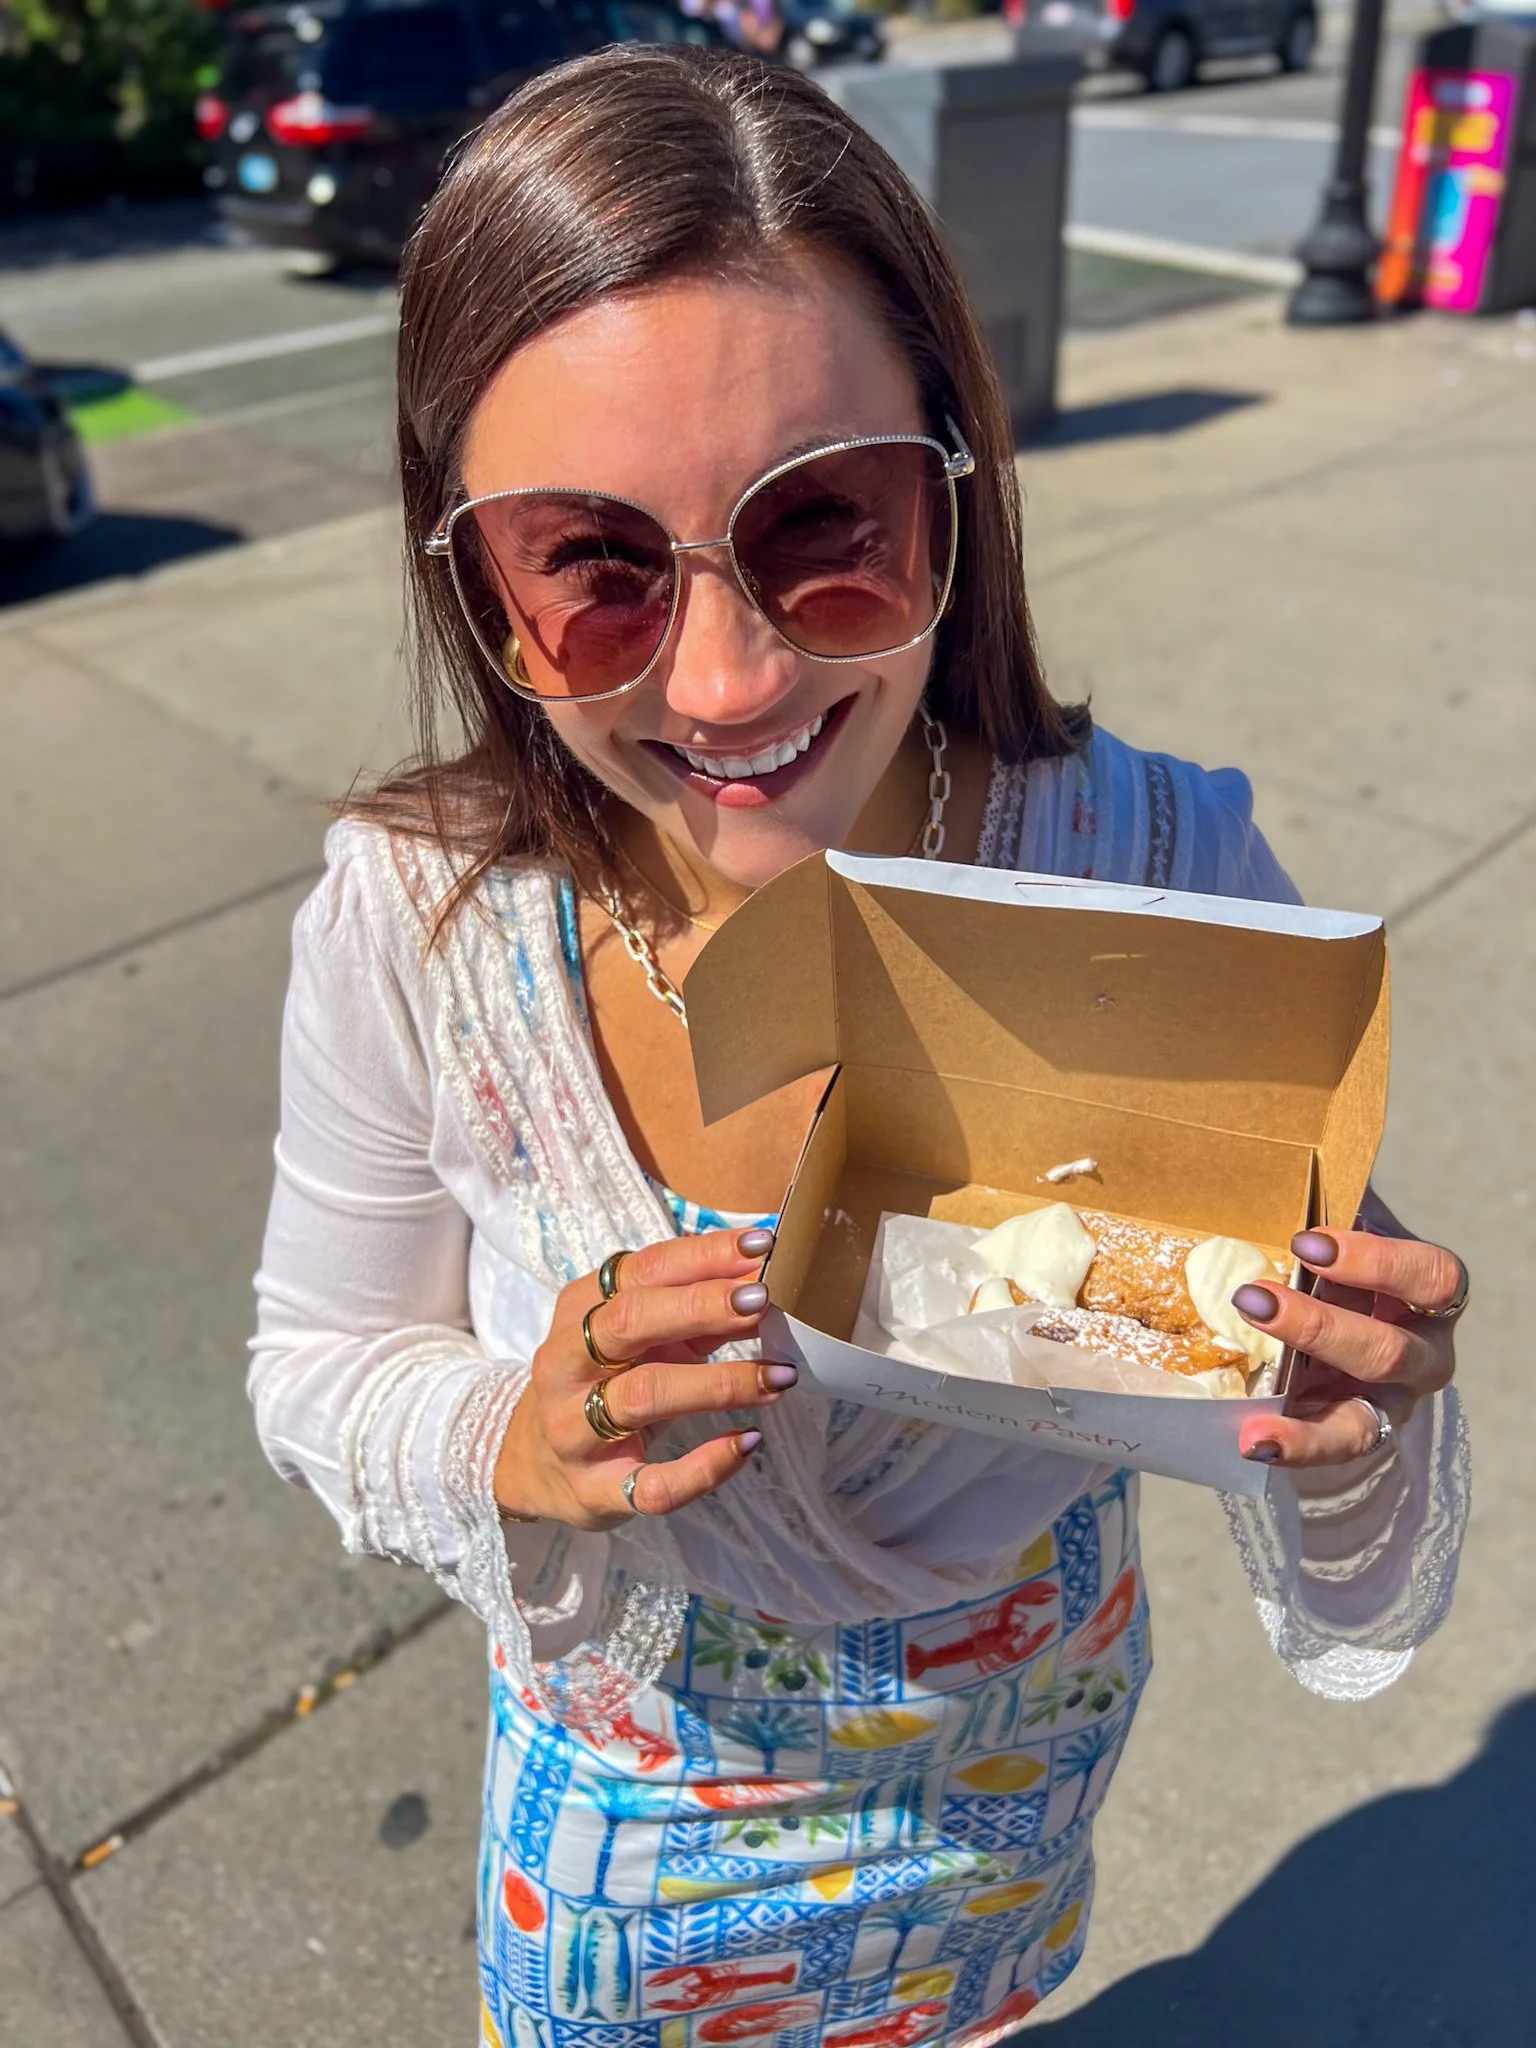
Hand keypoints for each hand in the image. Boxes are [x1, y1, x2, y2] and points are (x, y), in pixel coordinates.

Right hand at [492, 1226, 795, 1529]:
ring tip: (779, 1376)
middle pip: (629, 1322)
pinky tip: (747, 1443)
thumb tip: (763, 1283)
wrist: (533, 1463)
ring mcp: (574, 1429)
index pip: (642, 1270)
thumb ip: (696, 1314)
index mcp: (578, 1311)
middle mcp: (567, 1365)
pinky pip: (654, 1484)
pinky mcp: (594, 1490)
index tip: (762, 1246)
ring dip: (719, 1383)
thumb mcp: (641, 1339)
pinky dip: (706, 1466)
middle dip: (701, 1306)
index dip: (703, 1256)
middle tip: (763, 1300)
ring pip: (644, 1397)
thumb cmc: (604, 1382)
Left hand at [1233, 1196, 1465, 1468]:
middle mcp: (1425, 1353)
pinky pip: (1333, 1449)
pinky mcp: (1357, 1432)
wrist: (1339, 1330)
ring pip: (1366, 1416)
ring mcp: (1394, 1401)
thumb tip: (1279, 1161)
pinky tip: (1253, 1443)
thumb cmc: (1341, 1264)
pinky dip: (1296, 1447)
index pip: (1431, 1278)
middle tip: (1252, 1299)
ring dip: (1306, 1412)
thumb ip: (1328, 1207)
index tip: (1308, 1243)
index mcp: (1432, 1294)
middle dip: (1318, 1327)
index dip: (1374, 1260)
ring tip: (1253, 1418)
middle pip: (1390, 1350)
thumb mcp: (1344, 1234)